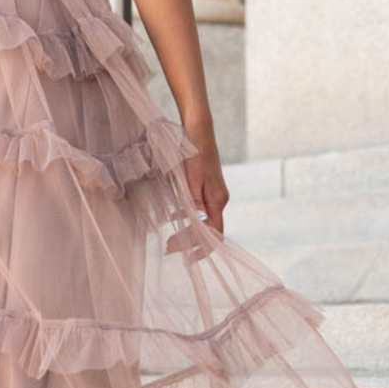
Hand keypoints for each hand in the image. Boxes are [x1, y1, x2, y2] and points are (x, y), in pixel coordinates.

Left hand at [179, 116, 227, 239]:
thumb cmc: (194, 153)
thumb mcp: (191, 181)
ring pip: (204, 220)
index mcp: (217, 201)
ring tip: (170, 237)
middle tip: (169, 246)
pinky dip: (188, 217)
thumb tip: (194, 226)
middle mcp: (219, 199)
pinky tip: (173, 216)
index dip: (202, 249)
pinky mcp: (208, 186)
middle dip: (190, 242)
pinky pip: (201, 209)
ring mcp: (215, 193)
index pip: (215, 235)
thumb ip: (193, 204)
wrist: (199, 130)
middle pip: (209, 230)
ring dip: (188, 230)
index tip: (186, 257)